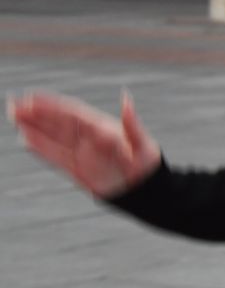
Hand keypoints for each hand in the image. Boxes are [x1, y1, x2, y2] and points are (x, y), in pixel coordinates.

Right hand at [10, 91, 161, 197]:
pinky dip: (39, 147)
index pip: (72, 113)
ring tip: (13, 116)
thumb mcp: (143, 144)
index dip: (52, 105)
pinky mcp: (76, 168)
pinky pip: (54, 155)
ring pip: (52, 137)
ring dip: (33, 127)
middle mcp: (88, 138)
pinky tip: (24, 138)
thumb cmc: (147, 164)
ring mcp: (81, 152)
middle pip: (58, 122)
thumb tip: (126, 99)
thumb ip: (131, 124)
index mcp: (103, 128)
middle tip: (13, 104)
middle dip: (36, 113)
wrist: (145, 190)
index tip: (32, 98)